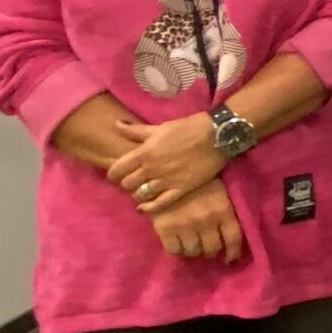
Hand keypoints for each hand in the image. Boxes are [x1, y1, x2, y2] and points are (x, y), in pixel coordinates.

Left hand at [109, 114, 225, 213]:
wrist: (217, 136)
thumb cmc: (187, 128)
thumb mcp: (160, 127)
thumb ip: (136, 131)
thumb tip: (116, 124)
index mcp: (144, 152)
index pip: (117, 170)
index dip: (114, 173)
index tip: (119, 172)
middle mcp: (152, 169)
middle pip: (127, 184)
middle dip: (127, 182)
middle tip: (134, 180)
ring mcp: (166, 181)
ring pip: (141, 195)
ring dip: (138, 194)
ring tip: (143, 190)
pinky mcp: (181, 189)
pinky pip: (160, 204)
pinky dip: (150, 208)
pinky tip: (145, 207)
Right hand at [149, 178, 243, 262]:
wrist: (165, 169)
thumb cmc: (197, 179)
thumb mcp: (219, 190)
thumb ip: (225, 211)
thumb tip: (230, 235)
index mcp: (223, 209)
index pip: (233, 239)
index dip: (233, 252)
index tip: (229, 258)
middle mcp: (206, 220)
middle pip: (212, 248)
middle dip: (211, 250)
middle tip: (208, 247)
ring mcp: (185, 225)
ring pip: (194, 252)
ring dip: (195, 251)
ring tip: (192, 244)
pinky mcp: (165, 228)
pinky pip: (174, 250)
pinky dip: (178, 251)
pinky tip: (178, 244)